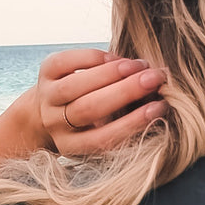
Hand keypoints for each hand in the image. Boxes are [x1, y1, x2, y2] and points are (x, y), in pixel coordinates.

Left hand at [32, 47, 167, 155]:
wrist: (48, 110)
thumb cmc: (88, 123)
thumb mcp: (102, 132)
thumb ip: (123, 122)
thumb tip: (158, 101)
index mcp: (72, 146)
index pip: (104, 138)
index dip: (132, 123)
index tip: (159, 108)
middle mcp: (56, 124)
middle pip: (90, 108)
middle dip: (125, 91)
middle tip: (154, 79)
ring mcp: (47, 98)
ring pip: (78, 84)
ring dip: (112, 72)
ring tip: (139, 66)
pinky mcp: (44, 72)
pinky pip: (69, 61)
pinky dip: (95, 57)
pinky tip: (116, 58)